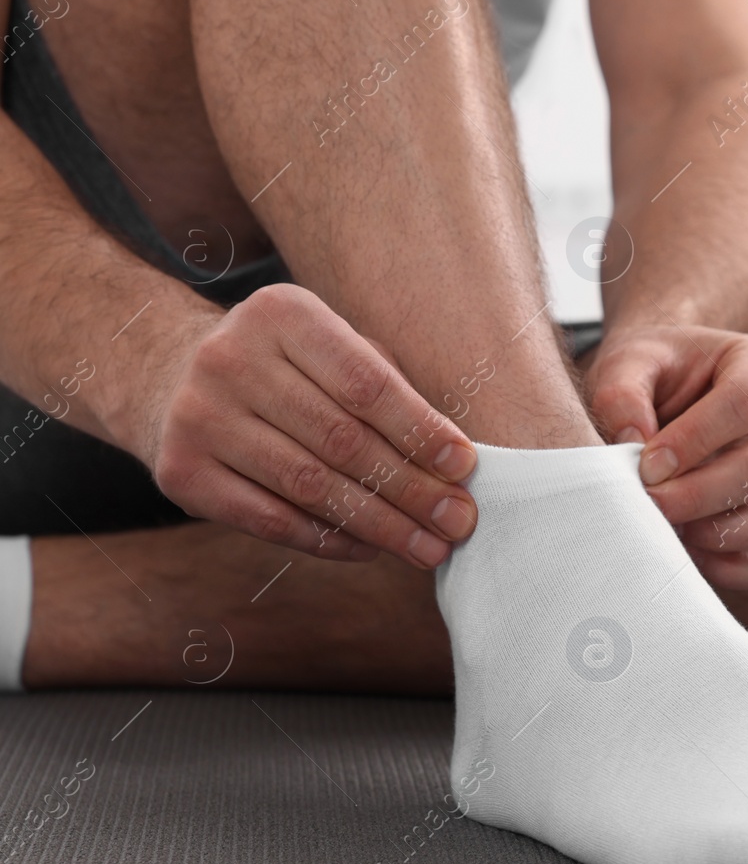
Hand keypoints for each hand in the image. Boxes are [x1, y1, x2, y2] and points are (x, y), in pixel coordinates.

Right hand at [139, 283, 477, 567]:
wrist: (167, 375)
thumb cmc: (284, 366)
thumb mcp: (331, 347)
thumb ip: (388, 386)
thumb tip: (454, 460)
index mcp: (282, 314)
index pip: (366, 383)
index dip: (420, 430)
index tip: (465, 467)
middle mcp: (231, 359)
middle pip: (342, 440)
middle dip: (410, 489)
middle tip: (458, 521)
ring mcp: (199, 417)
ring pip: (309, 486)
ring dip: (379, 525)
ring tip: (429, 548)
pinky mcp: (181, 472)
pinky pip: (270, 519)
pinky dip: (329, 540)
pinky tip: (372, 549)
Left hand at [585, 323, 747, 589]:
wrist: (663, 390)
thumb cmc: (650, 372)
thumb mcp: (628, 361)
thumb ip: (621, 393)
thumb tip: (631, 445)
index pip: (744, 403)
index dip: (694, 440)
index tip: (646, 465)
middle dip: (696, 494)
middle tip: (647, 504)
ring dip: (721, 534)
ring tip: (670, 529)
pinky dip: (734, 570)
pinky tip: (686, 554)